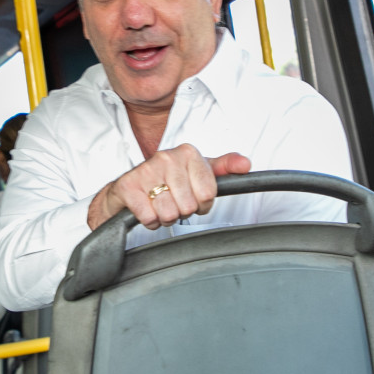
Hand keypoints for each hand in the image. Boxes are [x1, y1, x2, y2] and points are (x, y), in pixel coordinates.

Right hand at [86, 145, 251, 230]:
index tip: (193, 197)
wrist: (128, 186)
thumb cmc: (167, 179)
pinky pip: (149, 217)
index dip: (202, 203)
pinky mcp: (128, 186)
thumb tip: (246, 164)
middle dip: (182, 211)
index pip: (208, 193)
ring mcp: (146, 170)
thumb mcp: (198, 170)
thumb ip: (224, 167)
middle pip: (189, 206)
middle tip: (173, 202)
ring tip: (160, 205)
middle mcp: (167, 157)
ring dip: (165, 217)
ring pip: (169, 213)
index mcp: (188, 153)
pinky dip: (149, 220)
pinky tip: (147, 209)